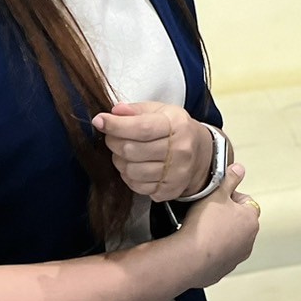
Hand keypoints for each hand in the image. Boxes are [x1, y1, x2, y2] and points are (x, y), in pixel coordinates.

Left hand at [91, 102, 209, 202]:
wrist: (201, 154)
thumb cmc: (176, 129)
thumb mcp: (161, 111)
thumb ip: (136, 110)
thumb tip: (114, 112)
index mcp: (177, 125)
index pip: (141, 127)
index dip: (116, 125)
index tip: (99, 120)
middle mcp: (180, 150)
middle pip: (132, 150)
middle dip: (114, 142)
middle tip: (113, 137)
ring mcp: (176, 173)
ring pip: (132, 171)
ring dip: (120, 161)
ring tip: (124, 152)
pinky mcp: (170, 190)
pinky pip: (138, 186)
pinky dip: (129, 176)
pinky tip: (134, 166)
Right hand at [177, 164, 259, 287]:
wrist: (189, 258)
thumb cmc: (204, 225)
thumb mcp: (217, 192)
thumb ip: (230, 178)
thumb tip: (239, 169)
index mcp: (251, 220)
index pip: (247, 201)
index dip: (231, 196)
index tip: (217, 196)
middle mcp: (249, 240)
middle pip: (239, 220)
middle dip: (226, 215)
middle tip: (208, 211)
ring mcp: (237, 257)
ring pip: (230, 238)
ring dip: (220, 233)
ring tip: (201, 228)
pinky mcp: (223, 269)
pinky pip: (219, 255)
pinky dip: (212, 249)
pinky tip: (199, 243)